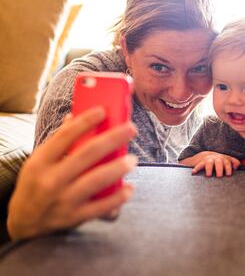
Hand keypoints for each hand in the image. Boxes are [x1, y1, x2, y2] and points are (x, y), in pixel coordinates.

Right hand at [7, 107, 137, 240]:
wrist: (25, 220)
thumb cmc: (37, 183)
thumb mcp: (40, 160)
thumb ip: (58, 140)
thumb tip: (75, 116)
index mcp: (42, 161)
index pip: (65, 136)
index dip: (85, 122)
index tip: (103, 111)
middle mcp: (51, 179)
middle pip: (86, 154)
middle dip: (112, 139)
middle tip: (130, 129)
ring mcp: (63, 199)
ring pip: (95, 180)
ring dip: (117, 168)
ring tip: (132, 159)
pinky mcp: (75, 216)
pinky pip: (100, 208)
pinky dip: (117, 198)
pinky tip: (129, 188)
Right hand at [181, 151, 239, 176]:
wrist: (205, 155)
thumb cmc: (219, 161)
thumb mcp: (227, 160)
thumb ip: (235, 162)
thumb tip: (244, 165)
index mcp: (224, 159)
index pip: (227, 162)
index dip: (229, 168)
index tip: (229, 174)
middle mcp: (217, 159)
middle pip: (219, 162)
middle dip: (220, 168)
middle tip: (220, 176)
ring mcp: (209, 160)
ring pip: (209, 164)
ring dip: (209, 169)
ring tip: (209, 175)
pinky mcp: (201, 162)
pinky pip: (199, 165)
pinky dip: (196, 168)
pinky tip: (194, 172)